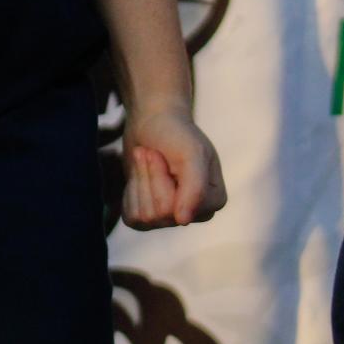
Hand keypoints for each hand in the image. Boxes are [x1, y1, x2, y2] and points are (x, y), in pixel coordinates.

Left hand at [123, 103, 226, 229]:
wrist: (152, 123)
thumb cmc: (175, 133)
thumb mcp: (190, 152)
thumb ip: (195, 187)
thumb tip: (183, 221)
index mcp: (214, 200)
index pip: (174, 208)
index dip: (159, 177)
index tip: (161, 153)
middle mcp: (195, 214)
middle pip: (157, 213)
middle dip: (147, 177)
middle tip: (151, 153)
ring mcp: (173, 218)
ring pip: (143, 216)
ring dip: (139, 179)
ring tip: (146, 160)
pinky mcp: (150, 218)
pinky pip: (131, 217)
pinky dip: (130, 191)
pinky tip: (141, 175)